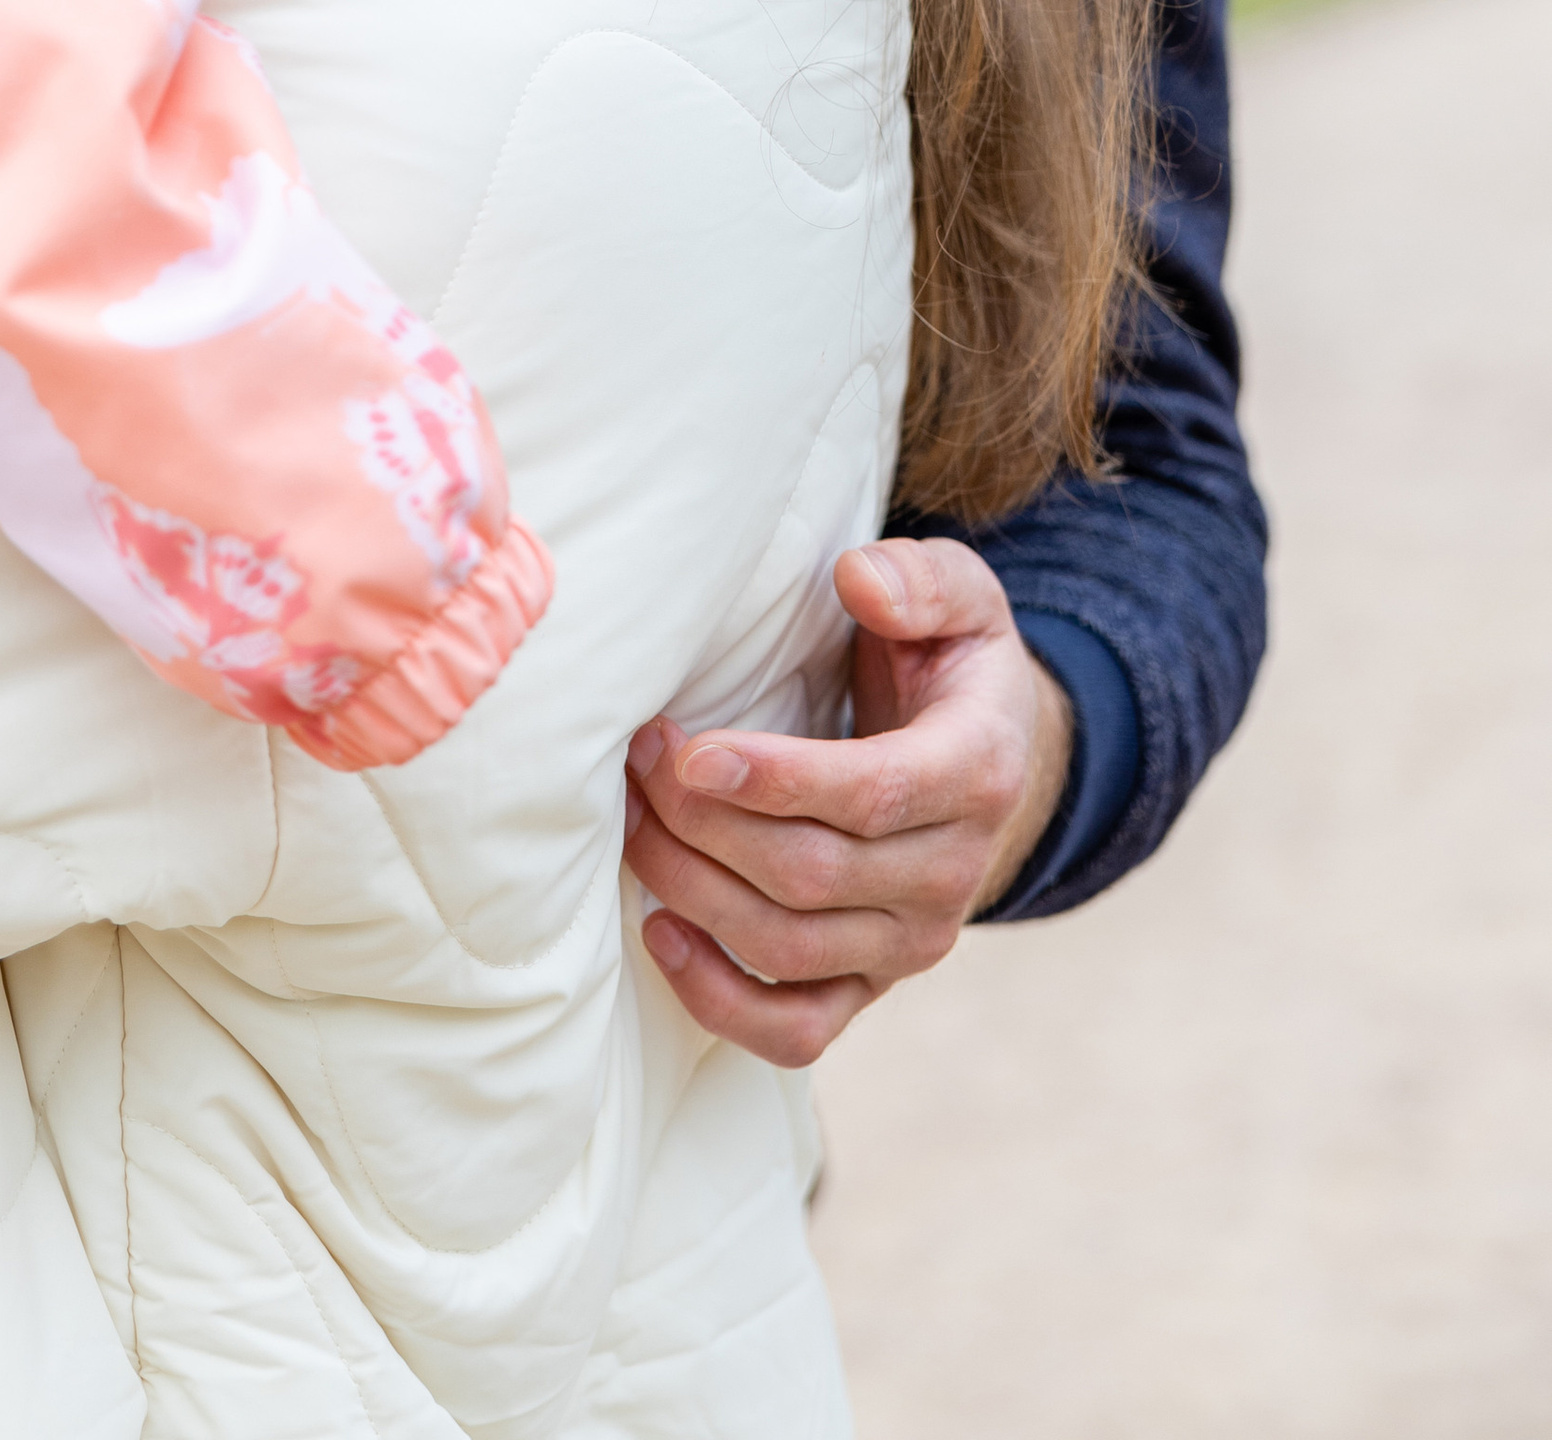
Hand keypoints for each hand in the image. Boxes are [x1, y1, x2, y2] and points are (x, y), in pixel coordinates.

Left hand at [622, 536, 1071, 1068]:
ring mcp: (910, 942)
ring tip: (629, 820)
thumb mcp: (960, 598)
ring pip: (789, 946)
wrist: (981, 755)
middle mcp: (950, 873)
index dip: (777, 781)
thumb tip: (862, 582)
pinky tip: (661, 931)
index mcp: (978, 772)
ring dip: (692, 888)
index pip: (872, 796)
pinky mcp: (871, 985)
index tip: (690, 753)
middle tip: (634, 758)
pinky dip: (721, 1001)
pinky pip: (797, 1030)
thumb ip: (921, 579)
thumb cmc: (946, 661)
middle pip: (810, 874)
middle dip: (704, 821)